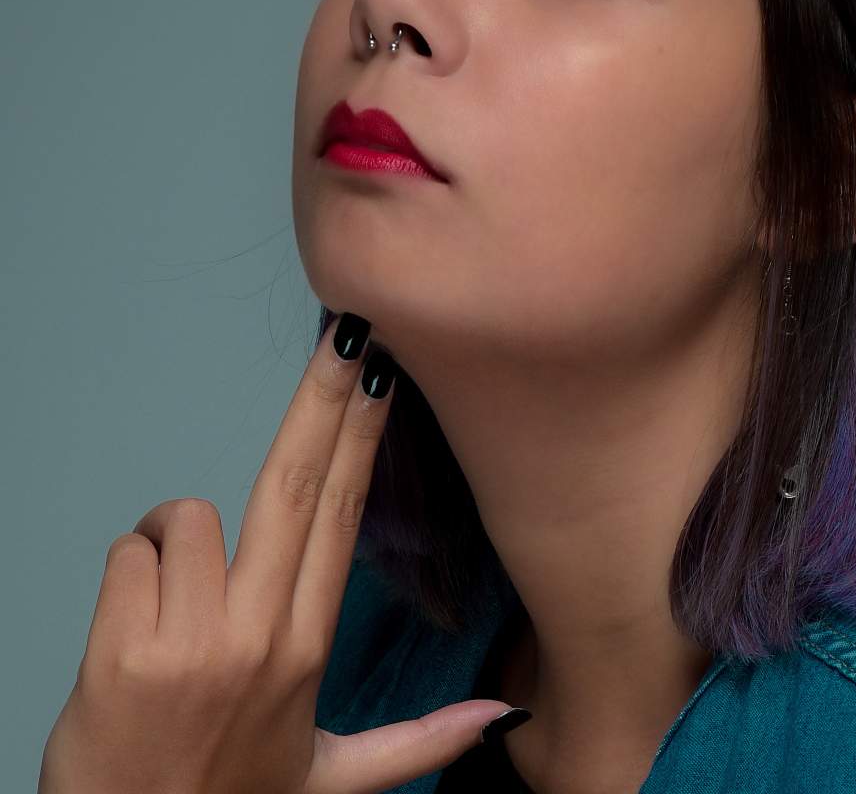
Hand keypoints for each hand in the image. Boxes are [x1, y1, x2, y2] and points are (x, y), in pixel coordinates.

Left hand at [38, 313, 515, 793]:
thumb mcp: (331, 780)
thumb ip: (419, 742)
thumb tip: (503, 718)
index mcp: (308, 650)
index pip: (342, 514)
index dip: (361, 435)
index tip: (378, 372)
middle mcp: (261, 637)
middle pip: (294, 484)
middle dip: (323, 397)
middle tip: (347, 332)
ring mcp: (194, 641)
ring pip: (186, 517)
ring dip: (174, 537)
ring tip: (175, 597)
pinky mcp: (125, 651)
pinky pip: (130, 553)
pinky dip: (129, 570)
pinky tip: (134, 624)